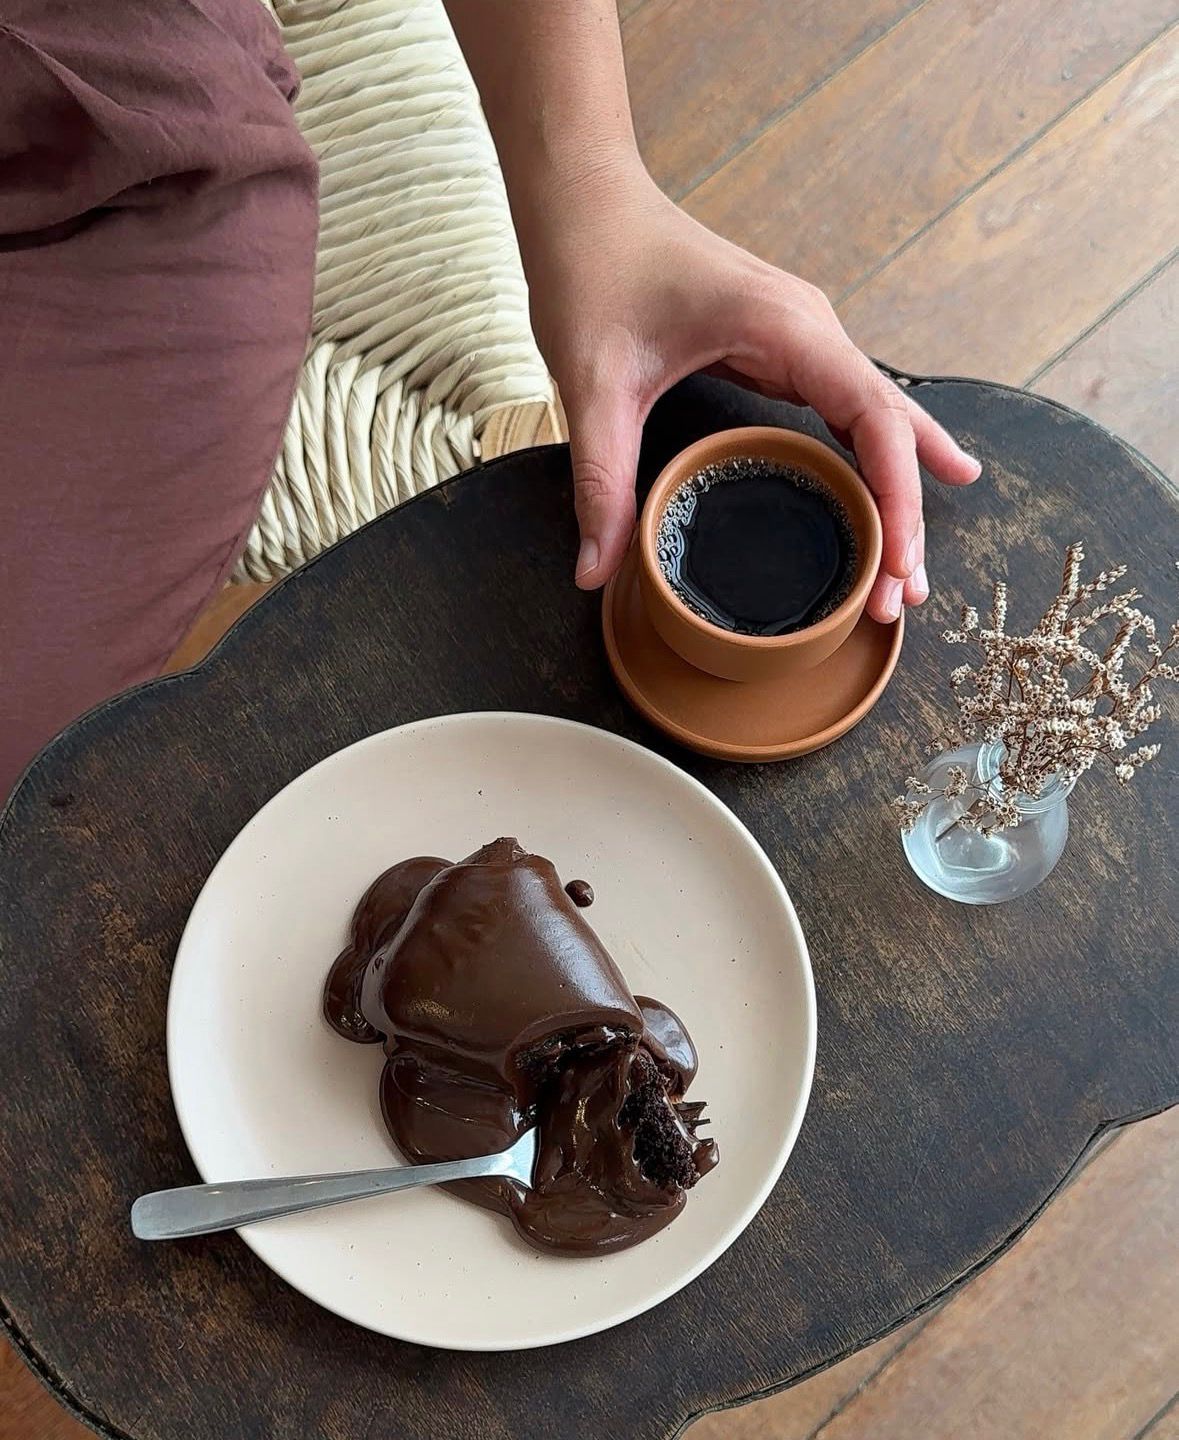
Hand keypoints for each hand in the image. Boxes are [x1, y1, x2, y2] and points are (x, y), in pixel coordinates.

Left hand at [522, 165, 980, 622]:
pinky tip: (897, 488)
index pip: (872, 417)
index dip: (896, 495)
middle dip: (903, 513)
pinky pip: (843, 410)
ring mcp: (800, 336)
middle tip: (907, 596)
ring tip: (911, 567)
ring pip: (874, 419)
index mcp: (783, 327)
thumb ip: (601, 480)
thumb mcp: (591, 384)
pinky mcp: (778, 347)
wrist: (582, 199)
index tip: (897, 563)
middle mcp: (809, 329)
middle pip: (886, 427)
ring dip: (896, 490)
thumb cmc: (592, 267)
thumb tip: (596, 571)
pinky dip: (871, 459)